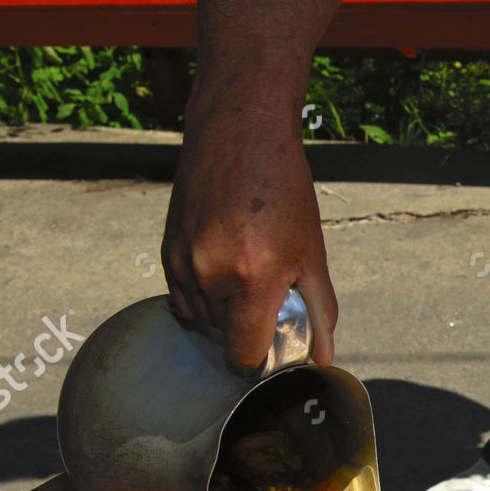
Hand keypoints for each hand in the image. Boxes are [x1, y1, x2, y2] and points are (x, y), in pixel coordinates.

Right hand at [160, 97, 337, 367]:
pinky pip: (182, 297)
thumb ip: (319, 309)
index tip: (275, 344)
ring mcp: (182, 262)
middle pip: (223, 338)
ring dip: (223, 312)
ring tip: (246, 275)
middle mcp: (210, 273)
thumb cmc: (283, 189)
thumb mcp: (313, 252)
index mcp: (252, 277)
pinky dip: (203, 294)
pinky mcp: (165, 251)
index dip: (262, 357)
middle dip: (246, 327)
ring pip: (200, 320)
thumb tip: (323, 357)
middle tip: (267, 295)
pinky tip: (225, 265)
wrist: (239, 133)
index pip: (244, 354)